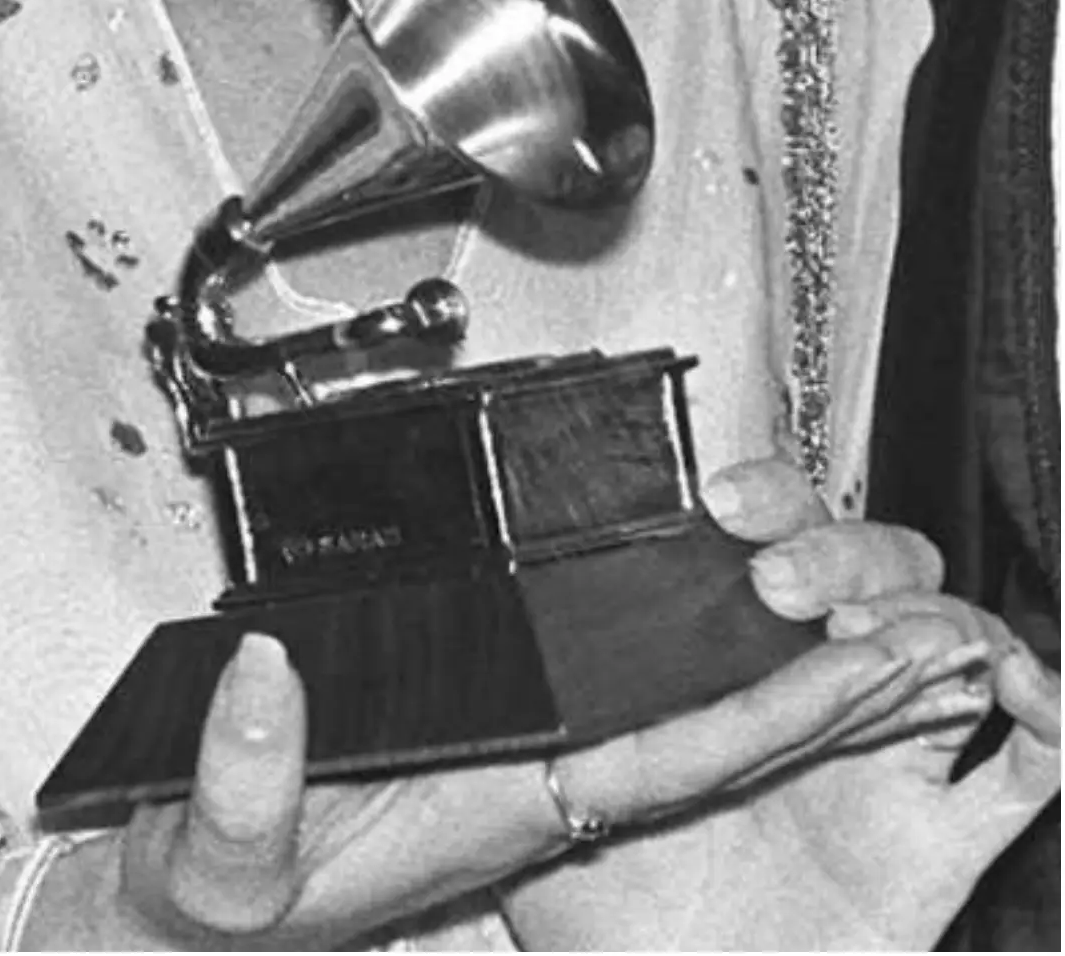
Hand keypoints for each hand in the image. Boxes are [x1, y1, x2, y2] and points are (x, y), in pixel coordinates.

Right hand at [26, 610, 1020, 948]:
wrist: (177, 935)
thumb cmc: (195, 909)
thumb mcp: (204, 861)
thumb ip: (237, 778)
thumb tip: (269, 665)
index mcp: (485, 822)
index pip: (659, 765)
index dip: (767, 719)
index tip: (860, 668)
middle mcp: (521, 803)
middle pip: (705, 749)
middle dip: (823, 702)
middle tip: (930, 638)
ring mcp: (505, 785)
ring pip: (671, 731)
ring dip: (773, 688)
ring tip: (867, 631)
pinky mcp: (474, 764)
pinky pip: (606, 719)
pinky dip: (682, 684)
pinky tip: (715, 649)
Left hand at [505, 485, 1058, 949]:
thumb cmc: (605, 924)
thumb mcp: (528, 807)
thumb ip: (506, 747)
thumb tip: (420, 678)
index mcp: (720, 674)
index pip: (768, 548)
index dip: (770, 508)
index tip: (725, 507)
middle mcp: (812, 706)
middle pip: (876, 572)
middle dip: (847, 554)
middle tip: (786, 587)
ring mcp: (884, 769)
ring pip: (957, 645)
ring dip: (938, 622)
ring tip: (891, 637)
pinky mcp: (938, 848)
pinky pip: (1031, 770)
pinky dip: (1048, 720)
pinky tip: (1020, 688)